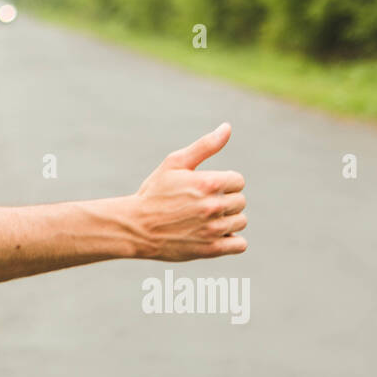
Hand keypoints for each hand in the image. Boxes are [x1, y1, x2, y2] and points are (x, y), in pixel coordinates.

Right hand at [126, 122, 246, 260]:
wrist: (135, 227)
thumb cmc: (154, 192)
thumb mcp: (174, 163)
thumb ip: (205, 146)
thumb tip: (227, 127)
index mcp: (209, 182)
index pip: (238, 181)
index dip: (222, 183)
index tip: (204, 188)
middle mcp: (213, 206)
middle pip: (241, 202)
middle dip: (224, 201)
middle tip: (200, 205)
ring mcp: (213, 229)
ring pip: (241, 222)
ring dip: (227, 221)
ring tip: (204, 220)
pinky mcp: (211, 249)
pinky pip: (240, 244)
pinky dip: (231, 241)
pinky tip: (213, 235)